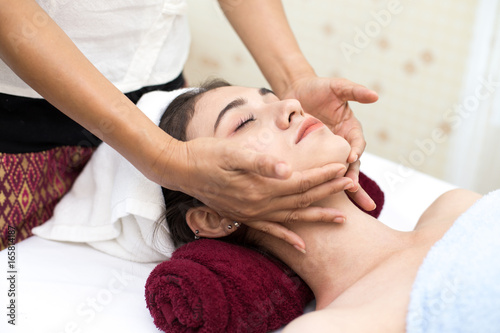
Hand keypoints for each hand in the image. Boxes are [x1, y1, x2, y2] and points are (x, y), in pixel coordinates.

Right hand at [166, 137, 352, 250]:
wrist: (180, 169)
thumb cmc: (205, 155)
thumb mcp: (231, 152)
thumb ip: (259, 161)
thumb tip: (286, 168)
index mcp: (259, 186)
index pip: (300, 182)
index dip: (323, 176)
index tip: (344, 169)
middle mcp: (258, 204)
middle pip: (301, 200)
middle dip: (328, 193)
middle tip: (353, 186)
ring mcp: (250, 213)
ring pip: (292, 217)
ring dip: (316, 215)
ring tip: (340, 218)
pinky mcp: (242, 215)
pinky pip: (270, 230)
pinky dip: (287, 237)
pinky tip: (302, 245)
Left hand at [281, 75, 377, 207]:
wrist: (295, 92)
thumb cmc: (319, 88)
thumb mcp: (337, 87)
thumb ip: (355, 91)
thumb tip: (375, 95)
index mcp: (350, 130)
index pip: (357, 143)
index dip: (356, 150)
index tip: (351, 157)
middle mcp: (341, 145)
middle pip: (351, 165)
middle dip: (354, 178)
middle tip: (355, 190)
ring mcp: (326, 154)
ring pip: (336, 174)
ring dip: (341, 188)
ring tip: (347, 204)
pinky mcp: (311, 158)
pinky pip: (317, 172)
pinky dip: (319, 184)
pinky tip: (316, 197)